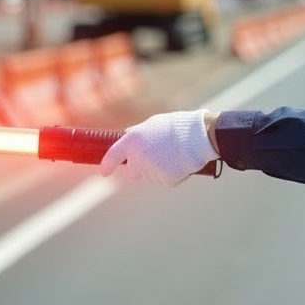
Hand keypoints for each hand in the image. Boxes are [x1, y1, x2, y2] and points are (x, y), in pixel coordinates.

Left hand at [100, 110, 217, 185]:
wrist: (199, 135)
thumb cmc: (177, 127)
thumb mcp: (153, 124)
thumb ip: (137, 134)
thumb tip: (126, 136)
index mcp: (133, 140)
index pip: (112, 156)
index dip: (107, 165)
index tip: (104, 172)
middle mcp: (138, 157)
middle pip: (133, 173)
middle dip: (141, 169)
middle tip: (157, 157)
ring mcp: (151, 170)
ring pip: (152, 177)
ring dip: (160, 169)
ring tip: (175, 154)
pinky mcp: (165, 179)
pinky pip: (166, 181)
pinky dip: (174, 175)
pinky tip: (181, 162)